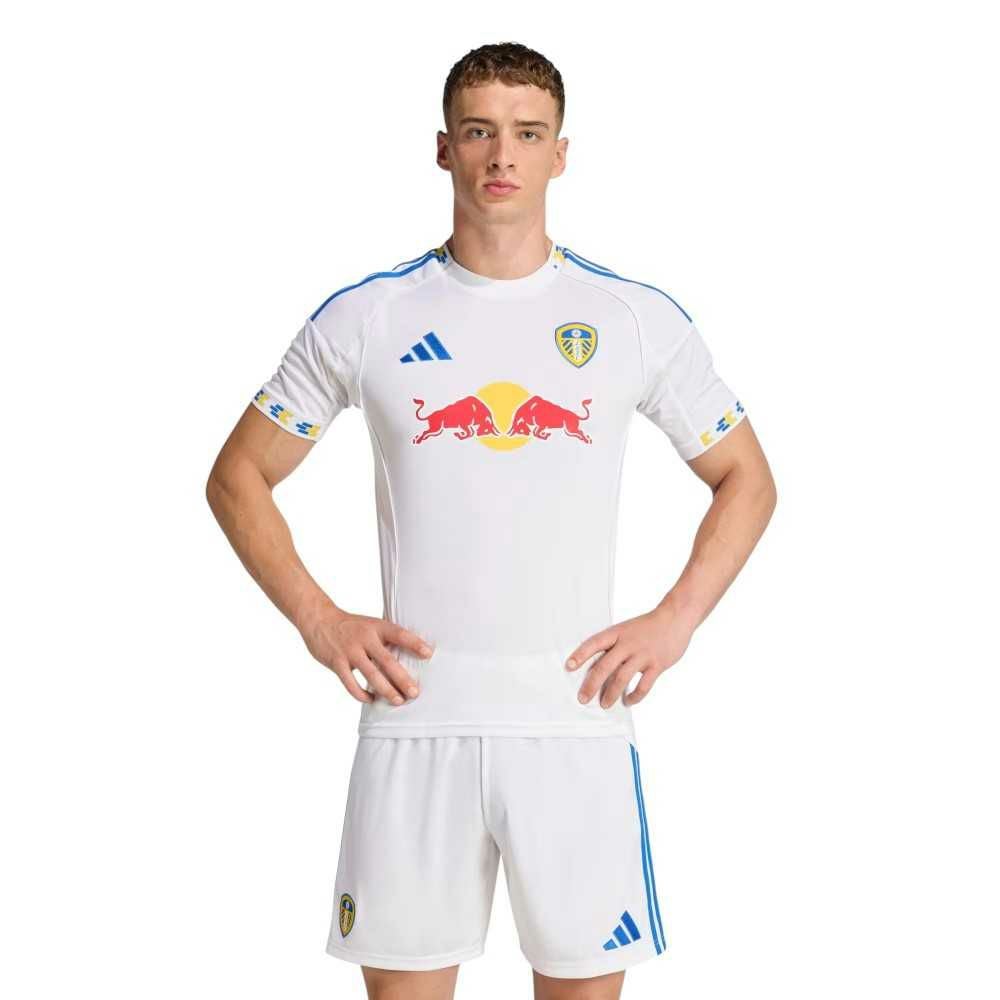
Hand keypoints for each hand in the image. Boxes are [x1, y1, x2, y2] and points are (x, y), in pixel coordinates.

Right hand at [298, 607, 433, 705]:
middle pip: (387, 661)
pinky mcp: (337, 663)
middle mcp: (365, 638)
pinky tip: (371, 699)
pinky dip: (362, 694)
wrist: (319, 619)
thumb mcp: (370, 625)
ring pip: (371, 675)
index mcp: (376, 627)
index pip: (399, 634)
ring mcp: (350, 651)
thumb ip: (385, 639)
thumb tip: (407, 657)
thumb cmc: (351, 626)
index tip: (429, 654)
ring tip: (398, 701)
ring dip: (386, 690)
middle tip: (414, 692)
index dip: (414, 643)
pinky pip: (351, 684)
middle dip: (402, 679)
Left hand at [565, 606, 693, 708]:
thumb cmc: (647, 626)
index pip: (594, 643)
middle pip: (605, 666)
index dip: (580, 655)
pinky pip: (643, 686)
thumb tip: (598, 668)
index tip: (569, 667)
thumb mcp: (626, 629)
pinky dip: (634, 696)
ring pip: (622, 678)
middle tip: (583, 698)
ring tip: (604, 704)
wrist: (675, 618)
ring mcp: (643, 655)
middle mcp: (628, 644)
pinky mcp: (657, 665)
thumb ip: (614, 646)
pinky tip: (627, 701)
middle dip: (591, 684)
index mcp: (617, 633)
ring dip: (611, 694)